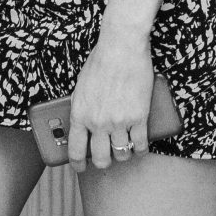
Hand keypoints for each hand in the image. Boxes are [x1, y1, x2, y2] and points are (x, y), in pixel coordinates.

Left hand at [67, 27, 152, 172]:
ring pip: (121, 154)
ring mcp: (119, 122)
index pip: (75, 150)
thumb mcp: (81, 86)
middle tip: (106, 159)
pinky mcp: (139, 117)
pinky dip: (140, 150)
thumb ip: (82, 108)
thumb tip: (85, 123)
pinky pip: (140, 144)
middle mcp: (98, 122)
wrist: (121, 47)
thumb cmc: (100, 61)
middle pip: (100, 158)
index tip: (80, 168)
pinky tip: (139, 148)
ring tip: (124, 151)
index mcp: (79, 114)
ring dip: (122, 155)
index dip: (78, 164)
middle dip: (103, 162)